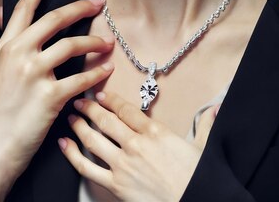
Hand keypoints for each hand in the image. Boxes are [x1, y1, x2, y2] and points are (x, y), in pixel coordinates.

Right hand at [0, 0, 114, 200]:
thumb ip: (7, 45)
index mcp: (6, 47)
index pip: (23, 8)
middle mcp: (19, 54)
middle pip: (55, 18)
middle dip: (81, 6)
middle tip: (99, 2)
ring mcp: (34, 74)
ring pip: (73, 45)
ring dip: (96, 41)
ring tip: (107, 43)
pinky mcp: (50, 96)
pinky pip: (83, 78)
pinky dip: (98, 72)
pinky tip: (106, 70)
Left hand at [60, 91, 217, 201]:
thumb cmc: (199, 180)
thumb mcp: (205, 149)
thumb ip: (205, 126)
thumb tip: (215, 107)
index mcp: (156, 133)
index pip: (127, 110)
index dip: (111, 100)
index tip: (102, 95)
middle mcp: (136, 144)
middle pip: (105, 120)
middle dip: (89, 108)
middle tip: (79, 101)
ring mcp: (123, 164)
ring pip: (92, 139)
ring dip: (78, 126)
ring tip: (71, 118)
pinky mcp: (115, 184)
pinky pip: (86, 167)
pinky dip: (72, 154)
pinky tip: (64, 144)